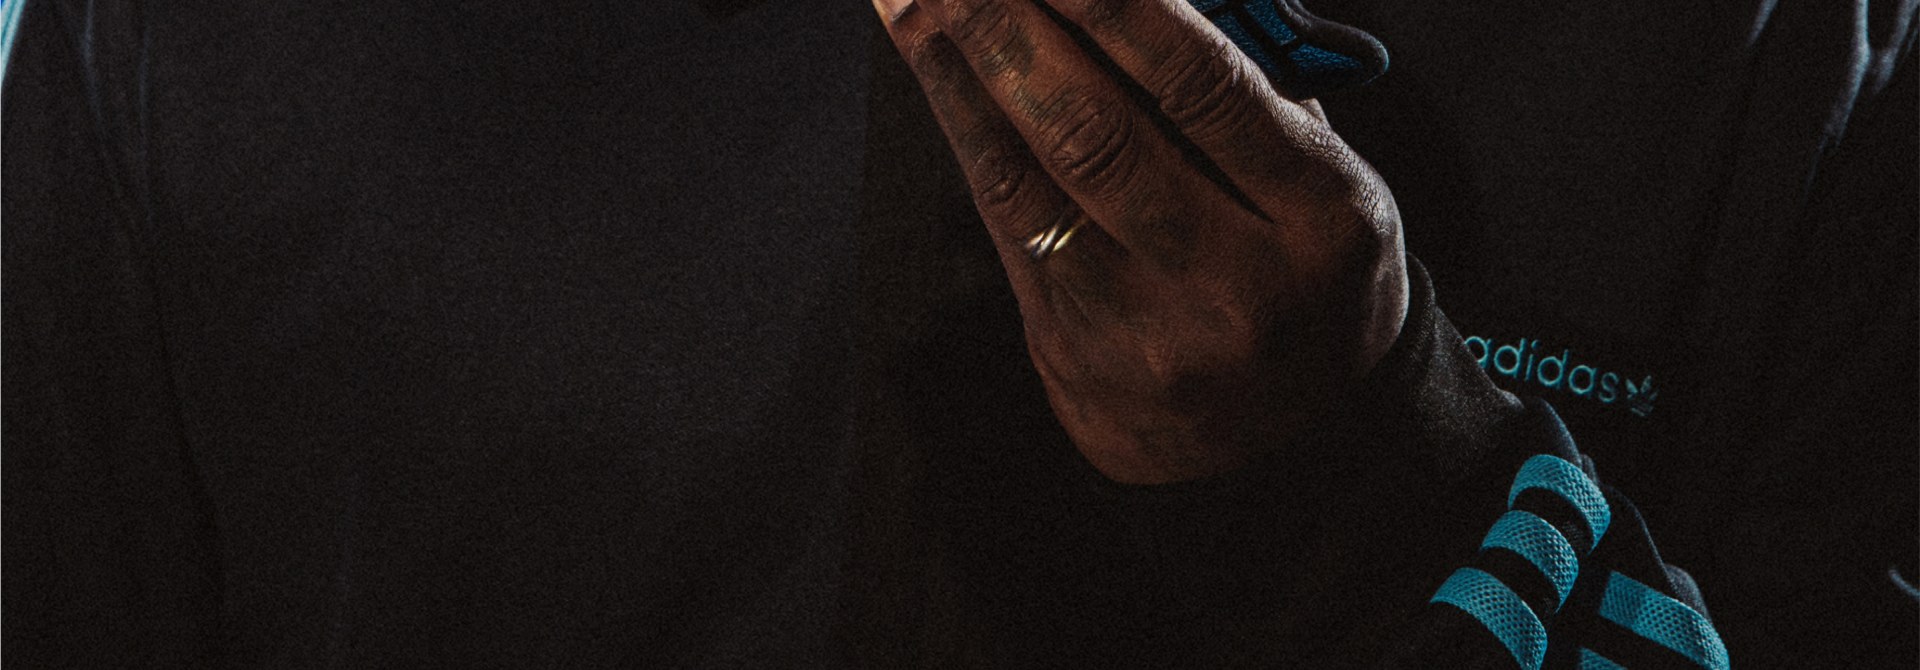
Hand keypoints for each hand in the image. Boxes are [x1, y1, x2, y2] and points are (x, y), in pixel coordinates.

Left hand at [872, 0, 1407, 483]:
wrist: (1292, 447)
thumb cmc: (1307, 276)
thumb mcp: (1323, 181)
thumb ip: (1243, 91)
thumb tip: (1128, 0)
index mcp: (1323, 219)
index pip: (1203, 90)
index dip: (1116, 8)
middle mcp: (1237, 284)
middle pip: (1099, 136)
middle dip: (1011, 33)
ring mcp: (1150, 334)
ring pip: (1031, 187)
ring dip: (960, 80)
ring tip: (917, 2)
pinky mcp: (1078, 360)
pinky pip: (1008, 230)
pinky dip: (968, 141)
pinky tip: (940, 78)